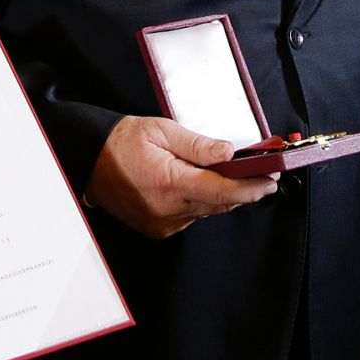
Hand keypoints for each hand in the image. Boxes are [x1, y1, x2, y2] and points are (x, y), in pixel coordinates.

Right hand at [85, 115, 277, 239]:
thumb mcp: (161, 130)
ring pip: (207, 211)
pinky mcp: (158, 228)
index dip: (251, 188)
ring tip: (232, 175)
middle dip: (243, 189)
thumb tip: (228, 153)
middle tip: (262, 173)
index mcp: (169, 182)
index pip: (222, 191)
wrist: (88, 160)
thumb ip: (197, 145)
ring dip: (222, 195)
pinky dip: (201, 202)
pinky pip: (191, 217)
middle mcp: (167, 209)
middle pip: (219, 203)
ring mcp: (163, 223)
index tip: (271, 180)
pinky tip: (199, 185)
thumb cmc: (122, 141)